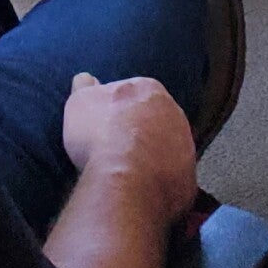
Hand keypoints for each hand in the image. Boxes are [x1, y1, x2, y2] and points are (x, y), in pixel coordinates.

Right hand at [62, 72, 197, 220]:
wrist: (124, 180)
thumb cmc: (100, 136)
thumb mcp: (79, 103)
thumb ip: (85, 88)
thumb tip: (86, 79)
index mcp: (149, 89)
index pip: (135, 93)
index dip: (119, 108)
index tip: (107, 123)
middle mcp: (175, 113)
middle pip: (156, 119)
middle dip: (140, 131)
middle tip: (117, 148)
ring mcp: (186, 147)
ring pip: (167, 148)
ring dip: (152, 156)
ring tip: (127, 172)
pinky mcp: (189, 179)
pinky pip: (172, 178)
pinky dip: (159, 182)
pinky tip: (140, 189)